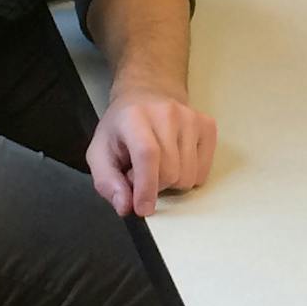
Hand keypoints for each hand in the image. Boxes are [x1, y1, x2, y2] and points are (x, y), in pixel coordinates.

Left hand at [88, 84, 216, 215]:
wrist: (146, 95)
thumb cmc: (121, 129)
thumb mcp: (99, 153)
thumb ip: (106, 182)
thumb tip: (126, 206)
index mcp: (134, 118)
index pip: (148, 154)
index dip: (146, 186)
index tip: (143, 210)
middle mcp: (167, 113)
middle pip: (171, 171)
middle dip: (155, 185)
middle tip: (141, 174)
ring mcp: (191, 118)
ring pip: (189, 175)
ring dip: (172, 183)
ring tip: (158, 167)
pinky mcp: (207, 125)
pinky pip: (203, 171)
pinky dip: (189, 176)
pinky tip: (176, 162)